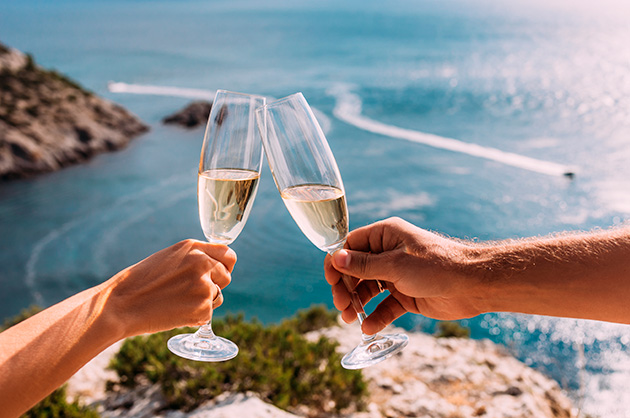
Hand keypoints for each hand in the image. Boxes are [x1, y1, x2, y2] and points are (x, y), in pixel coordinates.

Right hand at [103, 239, 236, 337]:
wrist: (121, 304)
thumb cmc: (142, 282)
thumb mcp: (170, 258)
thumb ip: (195, 258)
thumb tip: (218, 266)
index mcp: (194, 247)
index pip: (228, 255)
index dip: (225, 266)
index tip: (218, 273)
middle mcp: (202, 263)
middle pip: (226, 276)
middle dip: (214, 285)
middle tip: (189, 292)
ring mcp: (204, 286)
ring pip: (218, 296)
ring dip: (204, 301)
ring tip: (177, 301)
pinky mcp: (203, 308)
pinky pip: (208, 314)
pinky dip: (196, 316)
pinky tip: (175, 312)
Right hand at [324, 217, 485, 334]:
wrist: (473, 285)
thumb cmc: (437, 266)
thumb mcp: (396, 265)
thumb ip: (364, 265)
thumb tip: (336, 258)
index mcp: (385, 235)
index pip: (350, 246)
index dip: (337, 263)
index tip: (331, 281)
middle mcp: (388, 253)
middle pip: (355, 270)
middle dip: (345, 288)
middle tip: (342, 306)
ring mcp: (396, 275)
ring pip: (367, 289)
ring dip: (357, 304)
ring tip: (350, 319)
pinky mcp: (405, 295)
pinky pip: (384, 306)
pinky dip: (375, 316)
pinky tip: (368, 327)